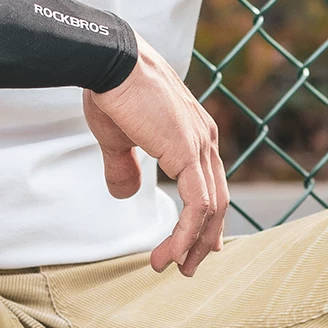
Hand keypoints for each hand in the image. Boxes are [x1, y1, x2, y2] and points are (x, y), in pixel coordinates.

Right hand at [83, 32, 227, 277]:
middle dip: (203, 238)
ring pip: (210, 208)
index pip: (210, 181)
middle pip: (217, 199)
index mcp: (193, 129)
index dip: (206, 216)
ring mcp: (199, 144)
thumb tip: (126, 193)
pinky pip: (197, 206)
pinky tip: (170, 252)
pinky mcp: (187, 152)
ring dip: (192, 243)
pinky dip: (186, 235)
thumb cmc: (111, 88)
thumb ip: (125, 166)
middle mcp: (204, 136)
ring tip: (172, 266)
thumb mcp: (118, 136)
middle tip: (187, 265)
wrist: (110, 60)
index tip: (198, 244)